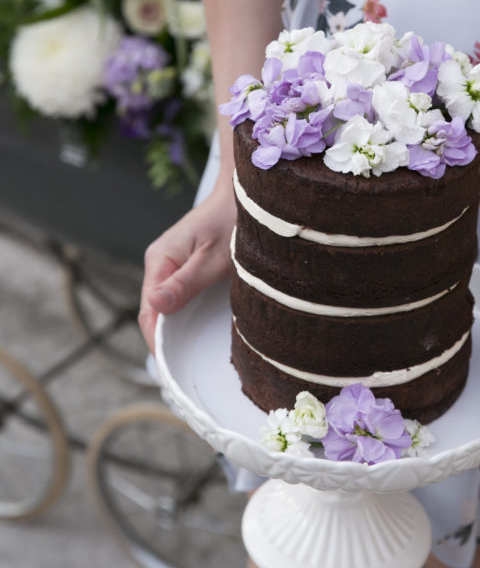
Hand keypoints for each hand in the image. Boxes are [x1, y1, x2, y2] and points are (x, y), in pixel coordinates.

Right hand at [139, 176, 235, 352]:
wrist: (243, 194)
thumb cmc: (231, 219)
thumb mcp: (213, 256)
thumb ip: (185, 282)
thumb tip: (155, 306)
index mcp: (160, 260)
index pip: (148, 312)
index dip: (157, 342)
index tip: (172, 367)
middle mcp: (160, 264)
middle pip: (153, 313)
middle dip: (164, 342)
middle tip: (182, 372)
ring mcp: (170, 266)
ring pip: (164, 308)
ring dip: (173, 331)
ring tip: (187, 360)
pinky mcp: (184, 268)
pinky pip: (177, 298)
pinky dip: (182, 317)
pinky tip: (194, 333)